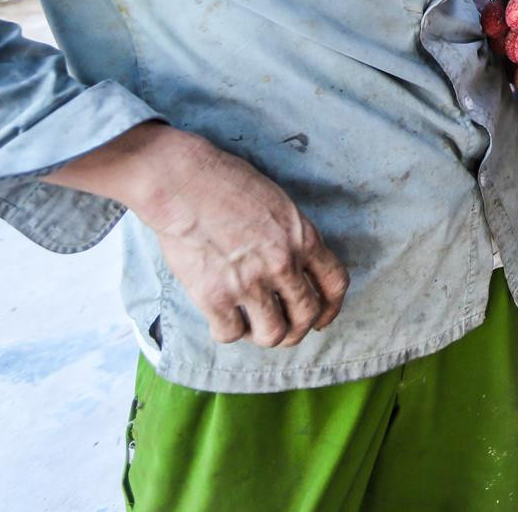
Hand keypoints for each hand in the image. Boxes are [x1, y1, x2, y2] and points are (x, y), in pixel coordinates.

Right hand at [48, 123, 348, 347]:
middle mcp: (282, 264)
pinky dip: (227, 331)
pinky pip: (230, 333)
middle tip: (283, 326)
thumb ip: (292, 237)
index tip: (321, 318)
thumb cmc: (226, 183)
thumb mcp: (278, 203)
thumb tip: (296, 267)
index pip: (334, 284)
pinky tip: (222, 318)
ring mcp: (249, 282)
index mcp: (302, 238)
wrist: (183, 183)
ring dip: (264, 334)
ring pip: (273, 334)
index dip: (330, 308)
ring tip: (251, 324)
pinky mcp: (214, 296)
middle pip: (306, 315)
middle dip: (297, 328)